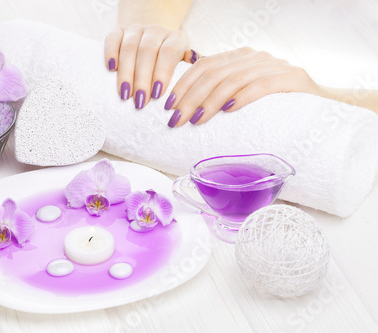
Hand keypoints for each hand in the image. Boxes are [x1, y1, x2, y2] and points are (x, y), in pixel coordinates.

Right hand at [104, 24, 195, 108]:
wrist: (154, 43)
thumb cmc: (170, 66)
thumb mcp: (184, 67)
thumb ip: (190, 74)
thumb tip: (193, 87)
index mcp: (176, 38)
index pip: (169, 53)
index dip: (162, 73)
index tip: (157, 95)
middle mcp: (157, 31)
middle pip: (147, 51)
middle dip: (142, 79)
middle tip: (139, 101)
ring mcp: (137, 29)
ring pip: (129, 47)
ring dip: (126, 73)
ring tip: (124, 94)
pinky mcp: (119, 30)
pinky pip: (112, 38)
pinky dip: (110, 52)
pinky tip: (111, 69)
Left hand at [164, 47, 322, 126]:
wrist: (319, 106)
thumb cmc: (273, 106)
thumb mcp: (243, 95)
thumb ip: (221, 94)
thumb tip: (186, 110)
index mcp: (238, 58)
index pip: (202, 65)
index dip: (183, 85)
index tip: (168, 106)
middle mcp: (253, 57)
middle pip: (213, 74)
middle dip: (190, 98)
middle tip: (176, 120)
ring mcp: (273, 65)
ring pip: (232, 80)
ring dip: (210, 101)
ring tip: (196, 120)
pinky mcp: (291, 78)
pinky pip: (261, 85)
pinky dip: (242, 97)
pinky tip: (228, 110)